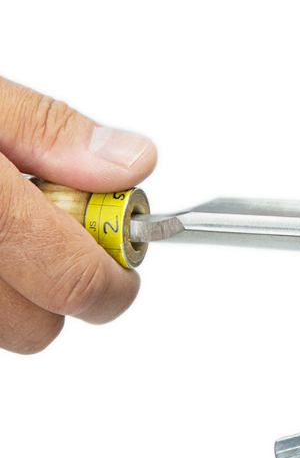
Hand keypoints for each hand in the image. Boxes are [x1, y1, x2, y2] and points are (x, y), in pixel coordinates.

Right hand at [0, 77, 155, 352]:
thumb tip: (128, 162)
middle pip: (38, 328)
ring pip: (1, 327)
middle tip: (55, 230)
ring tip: (1, 220)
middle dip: (61, 286)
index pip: (76, 282)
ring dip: (13, 287)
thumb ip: (47, 129)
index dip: (115, 277)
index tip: (124, 254)